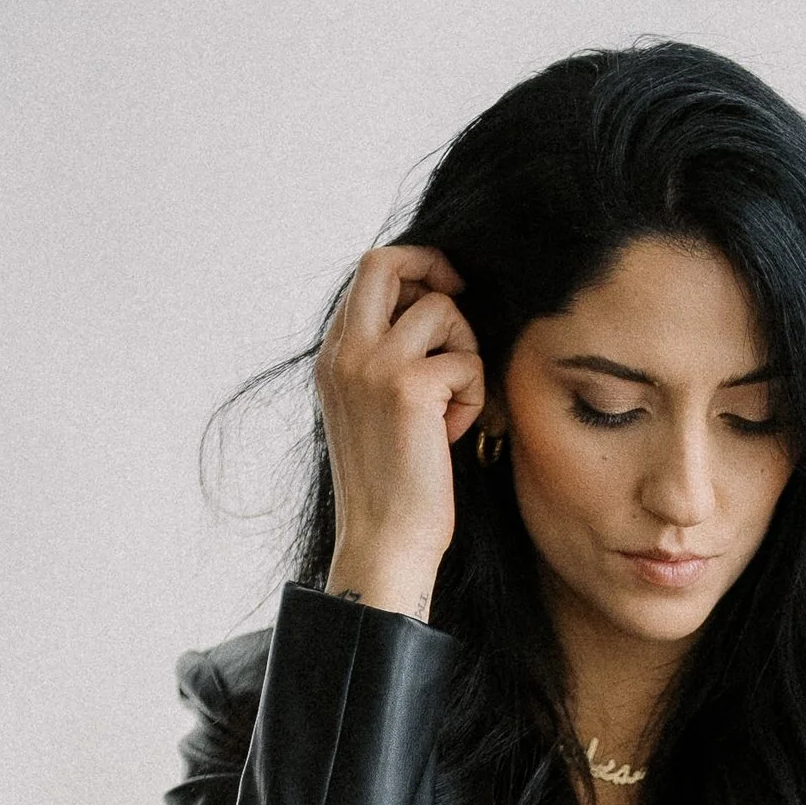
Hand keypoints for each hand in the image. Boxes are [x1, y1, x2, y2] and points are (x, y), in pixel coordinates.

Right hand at [316, 242, 484, 616]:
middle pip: (387, 261)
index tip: (443, 295)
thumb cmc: (390, 487)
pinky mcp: (409, 388)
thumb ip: (384, 360)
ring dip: (465, 350)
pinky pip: (466, 361)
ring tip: (454, 403)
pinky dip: (473, 396)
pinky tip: (454, 434)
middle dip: (435, 267)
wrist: (383, 543)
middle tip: (462, 297)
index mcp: (332, 358)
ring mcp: (372, 367)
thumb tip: (431, 309)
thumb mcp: (371, 410)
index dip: (412, 273)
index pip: (367, 275)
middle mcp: (344, 354)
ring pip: (441, 309)